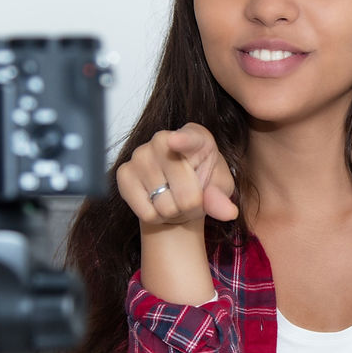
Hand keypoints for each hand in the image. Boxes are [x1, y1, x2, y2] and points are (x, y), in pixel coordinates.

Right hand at [117, 123, 238, 225]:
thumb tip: (228, 212)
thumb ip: (221, 197)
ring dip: (173, 212)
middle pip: (185, 192)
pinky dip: (155, 216)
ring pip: (164, 206)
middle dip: (192, 205)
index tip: (175, 141)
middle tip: (190, 198)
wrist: (175, 193)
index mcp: (195, 136)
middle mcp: (162, 139)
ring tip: (173, 199)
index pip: (189, 139)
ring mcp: (139, 154)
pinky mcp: (123, 173)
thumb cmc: (201, 183)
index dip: (182, 141)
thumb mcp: (220, 187)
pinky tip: (156, 202)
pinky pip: (146, 212)